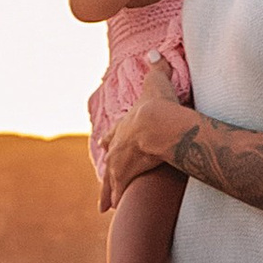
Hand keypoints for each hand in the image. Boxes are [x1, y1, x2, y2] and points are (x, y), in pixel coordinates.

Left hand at [101, 55, 187, 201]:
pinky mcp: (127, 175)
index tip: (104, 144)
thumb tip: (153, 52)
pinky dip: (118, 199)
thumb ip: (157, 67)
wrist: (157, 124)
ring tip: (105, 206)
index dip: (110, 139)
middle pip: (109, 160)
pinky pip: (121, 191)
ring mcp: (120, 162)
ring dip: (108, 192)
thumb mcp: (157, 82)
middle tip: (103, 180)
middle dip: (108, 170)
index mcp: (124, 126)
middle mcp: (118, 145)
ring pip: (110, 180)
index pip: (114, 134)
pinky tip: (115, 210)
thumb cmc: (159, 103)